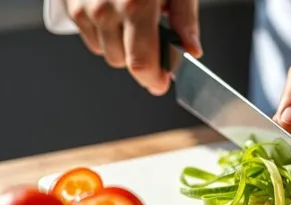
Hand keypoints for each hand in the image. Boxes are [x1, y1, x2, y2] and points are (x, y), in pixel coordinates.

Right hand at [64, 0, 201, 95]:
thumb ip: (186, 19)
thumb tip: (193, 50)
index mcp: (137, 7)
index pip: (141, 64)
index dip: (152, 80)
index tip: (161, 83)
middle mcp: (105, 10)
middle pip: (122, 62)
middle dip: (140, 58)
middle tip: (153, 38)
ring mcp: (83, 7)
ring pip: (103, 51)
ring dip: (120, 44)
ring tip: (132, 17)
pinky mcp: (69, 2)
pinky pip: (87, 34)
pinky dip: (101, 30)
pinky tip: (113, 10)